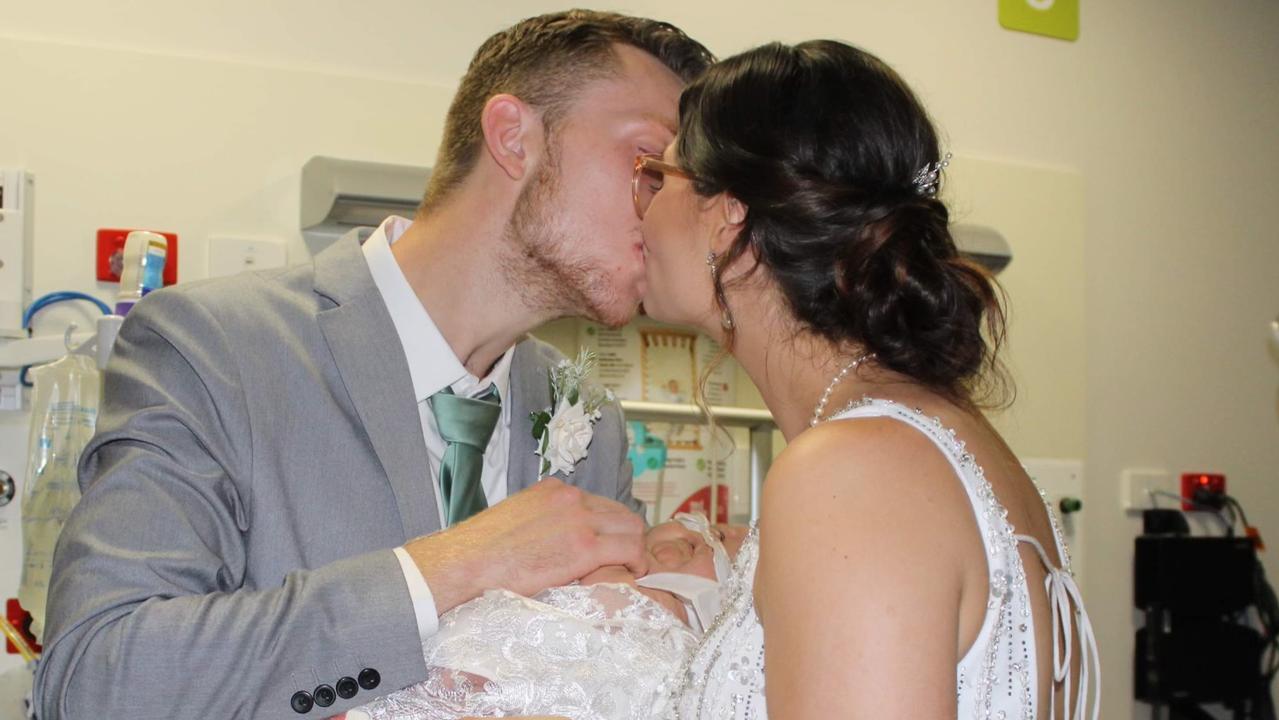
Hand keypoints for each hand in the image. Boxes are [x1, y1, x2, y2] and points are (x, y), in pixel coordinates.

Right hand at [404, 478, 646, 613]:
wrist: (466, 563)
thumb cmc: (482, 552)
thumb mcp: (517, 520)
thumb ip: (543, 523)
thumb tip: (555, 542)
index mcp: (554, 490)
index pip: (600, 504)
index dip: (611, 527)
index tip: (611, 547)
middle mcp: (571, 497)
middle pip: (622, 513)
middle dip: (628, 537)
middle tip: (626, 562)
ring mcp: (580, 519)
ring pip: (632, 528)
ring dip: (635, 550)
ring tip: (631, 571)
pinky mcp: (585, 546)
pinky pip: (630, 549)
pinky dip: (637, 562)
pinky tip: (632, 575)